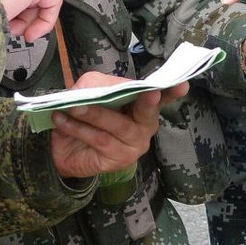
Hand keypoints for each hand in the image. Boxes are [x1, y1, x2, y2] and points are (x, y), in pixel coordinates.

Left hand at [49, 73, 189, 179]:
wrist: (65, 146)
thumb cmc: (86, 113)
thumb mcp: (89, 89)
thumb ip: (95, 84)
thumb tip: (91, 88)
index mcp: (144, 104)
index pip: (162, 96)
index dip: (172, 91)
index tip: (182, 84)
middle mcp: (146, 125)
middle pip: (147, 112)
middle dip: (147, 102)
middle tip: (150, 93)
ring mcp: (135, 145)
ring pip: (117, 127)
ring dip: (93, 115)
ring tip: (72, 107)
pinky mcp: (119, 160)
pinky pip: (100, 140)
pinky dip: (79, 128)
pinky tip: (63, 119)